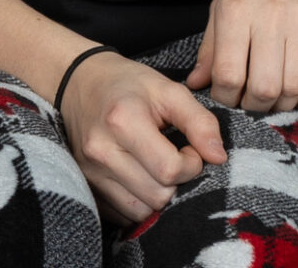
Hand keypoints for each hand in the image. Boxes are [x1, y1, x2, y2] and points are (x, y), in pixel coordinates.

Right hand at [58, 52, 227, 222]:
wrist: (78, 82)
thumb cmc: (127, 85)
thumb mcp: (167, 90)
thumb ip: (199, 121)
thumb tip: (219, 157)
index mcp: (122, 121)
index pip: (170, 170)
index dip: (191, 164)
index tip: (189, 149)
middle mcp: (101, 150)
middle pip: (158, 196)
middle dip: (176, 183)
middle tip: (173, 159)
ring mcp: (90, 171)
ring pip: (141, 212)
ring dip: (157, 196)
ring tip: (156, 169)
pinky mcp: (86, 185)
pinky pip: (122, 215)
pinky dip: (137, 202)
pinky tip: (139, 177)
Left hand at [186, 0, 297, 112]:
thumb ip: (211, 44)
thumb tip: (197, 83)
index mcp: (235, 9)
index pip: (229, 74)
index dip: (225, 97)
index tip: (226, 97)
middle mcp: (269, 17)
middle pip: (264, 88)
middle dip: (254, 106)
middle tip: (250, 103)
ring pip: (294, 87)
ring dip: (282, 105)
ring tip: (273, 100)